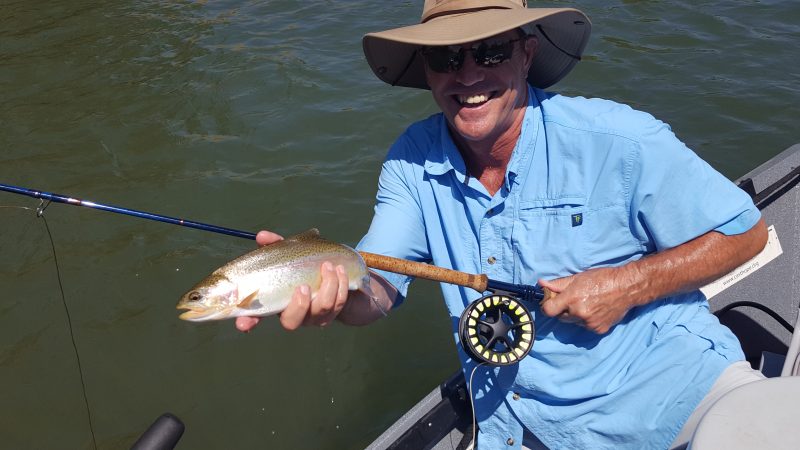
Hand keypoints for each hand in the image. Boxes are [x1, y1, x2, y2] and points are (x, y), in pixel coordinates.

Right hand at [235, 230, 351, 332]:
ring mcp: (315, 316)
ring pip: (320, 310)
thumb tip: (261, 236)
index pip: (256, 317)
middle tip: (303, 286)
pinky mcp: (334, 313)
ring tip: (329, 265)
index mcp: (277, 300)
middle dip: (299, 305)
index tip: (242, 324)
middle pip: (291, 322)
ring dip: (326, 287)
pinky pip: (337, 304)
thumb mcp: (291, 251)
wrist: (343, 272)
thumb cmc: (309, 263)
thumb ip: (276, 245)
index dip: (248, 322)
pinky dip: (340, 286)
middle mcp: (294, 313)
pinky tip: (341, 270)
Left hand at [538, 266, 637, 333]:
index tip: (550, 302)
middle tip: (573, 300)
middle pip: (560, 317)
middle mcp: (579, 313)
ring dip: (576, 315)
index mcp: (572, 298)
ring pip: (573, 322)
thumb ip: (558, 284)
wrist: (627, 287)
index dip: (547, 306)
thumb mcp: (578, 277)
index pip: (548, 310)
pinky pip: (585, 327)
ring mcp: (589, 323)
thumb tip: (541, 284)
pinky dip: (587, 321)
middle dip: (562, 310)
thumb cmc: (602, 278)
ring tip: (588, 303)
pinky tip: (596, 310)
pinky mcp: (598, 330)